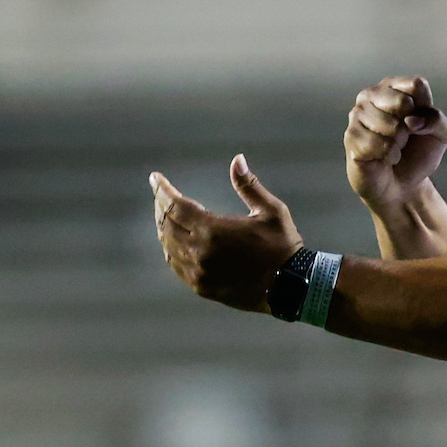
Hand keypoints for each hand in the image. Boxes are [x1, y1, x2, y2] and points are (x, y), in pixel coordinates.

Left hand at [151, 156, 303, 313]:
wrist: (291, 287)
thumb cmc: (283, 247)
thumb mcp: (271, 211)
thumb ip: (249, 185)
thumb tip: (237, 159)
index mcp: (213, 230)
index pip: (175, 206)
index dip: (163, 190)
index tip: (155, 178)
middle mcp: (200, 252)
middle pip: (167, 225)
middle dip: (161, 206)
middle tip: (161, 195)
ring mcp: (198, 272)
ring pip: (168, 246)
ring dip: (164, 228)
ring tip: (166, 215)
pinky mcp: (202, 287)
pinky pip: (176, 266)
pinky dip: (171, 250)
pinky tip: (174, 242)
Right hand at [345, 75, 446, 219]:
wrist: (403, 185)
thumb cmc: (418, 153)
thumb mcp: (441, 135)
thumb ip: (437, 120)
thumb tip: (411, 121)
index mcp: (394, 86)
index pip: (416, 85)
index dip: (425, 109)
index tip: (420, 123)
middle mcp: (372, 95)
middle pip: (403, 102)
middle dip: (411, 128)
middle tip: (404, 137)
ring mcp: (357, 115)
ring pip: (392, 126)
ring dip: (399, 144)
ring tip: (394, 147)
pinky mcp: (351, 136)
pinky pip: (378, 144)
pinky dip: (389, 155)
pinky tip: (385, 158)